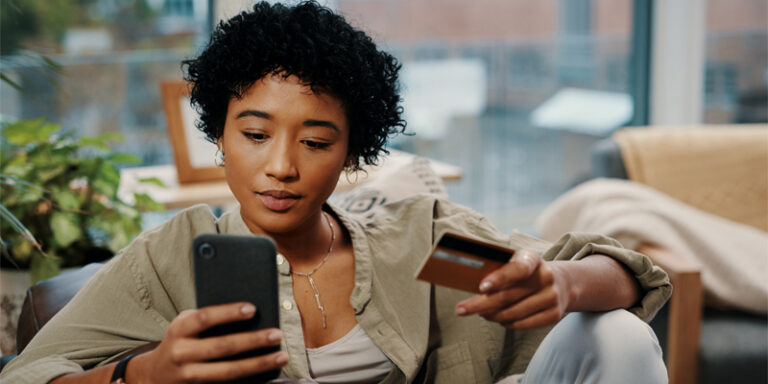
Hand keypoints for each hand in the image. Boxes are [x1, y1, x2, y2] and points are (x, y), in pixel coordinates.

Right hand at [129, 302, 288, 382]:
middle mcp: (181, 353)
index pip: (205, 318)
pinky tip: (269, 375)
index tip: (253, 309)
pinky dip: (251, 381)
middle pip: (222, 347)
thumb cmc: (180, 342)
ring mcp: (189, 375)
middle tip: (277, 334)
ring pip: (228, 371)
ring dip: (258, 364)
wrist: (154, 375)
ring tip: (281, 356)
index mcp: (179, 330)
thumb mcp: (185, 326)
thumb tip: (250, 314)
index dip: (228, 313)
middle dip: (253, 341)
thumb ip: (208, 320)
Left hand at [454, 250, 570, 329]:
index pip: (517, 268)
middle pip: (508, 296)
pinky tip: (498, 319)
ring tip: (481, 313)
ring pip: (513, 313)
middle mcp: (546, 276)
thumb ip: (498, 270)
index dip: (499, 278)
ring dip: (492, 315)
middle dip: (480, 304)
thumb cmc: (526, 273)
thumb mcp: (515, 262)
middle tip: (461, 309)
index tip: (481, 287)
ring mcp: (552, 296)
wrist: (561, 283)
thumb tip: (471, 285)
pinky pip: (522, 324)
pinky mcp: (554, 314)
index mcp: (532, 258)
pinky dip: (506, 323)